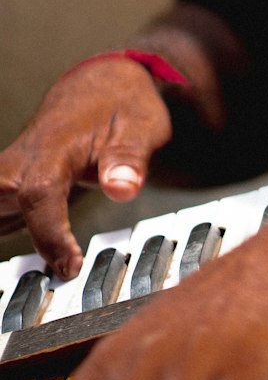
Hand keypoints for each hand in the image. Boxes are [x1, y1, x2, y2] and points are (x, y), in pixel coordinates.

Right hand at [0, 59, 171, 277]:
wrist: (99, 86)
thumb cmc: (121, 106)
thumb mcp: (141, 125)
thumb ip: (130, 159)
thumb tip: (123, 187)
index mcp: (50, 150)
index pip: (39, 194)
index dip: (50, 235)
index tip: (70, 267)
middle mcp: (17, 166)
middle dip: (2, 232)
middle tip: (27, 287)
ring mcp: (5, 181)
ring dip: (1, 244)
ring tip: (23, 293)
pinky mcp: (4, 195)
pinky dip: (3, 241)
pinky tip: (23, 280)